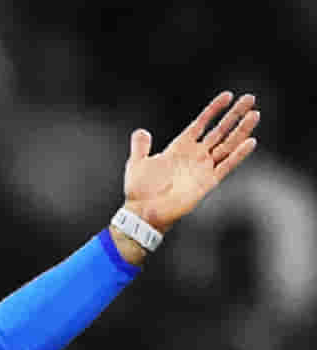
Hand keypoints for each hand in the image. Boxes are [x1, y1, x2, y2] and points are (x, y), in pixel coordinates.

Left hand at [122, 92, 259, 233]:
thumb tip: (141, 131)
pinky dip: (238, 155)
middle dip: (235, 114)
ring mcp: (203, 168)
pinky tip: (250, 142)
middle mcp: (195, 155)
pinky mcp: (208, 182)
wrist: (143, 212)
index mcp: (179, 148)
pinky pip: (226, 166)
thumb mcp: (137, 162)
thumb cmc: (139, 190)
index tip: (227, 95)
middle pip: (220, 130)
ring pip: (227, 145)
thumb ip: (140, 146)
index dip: (213, 110)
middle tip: (250, 98)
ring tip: (254, 114)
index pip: (201, 123)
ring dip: (241, 130)